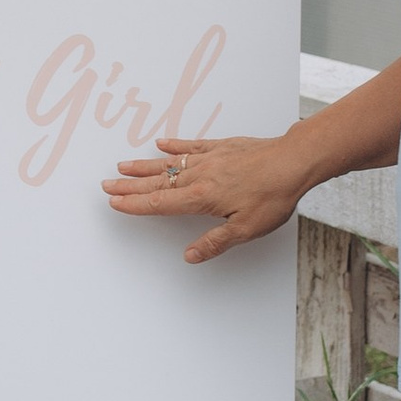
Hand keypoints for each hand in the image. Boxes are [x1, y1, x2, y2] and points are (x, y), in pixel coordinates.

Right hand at [101, 130, 307, 264]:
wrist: (293, 161)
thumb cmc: (273, 195)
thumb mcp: (246, 228)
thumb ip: (215, 242)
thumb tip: (189, 257)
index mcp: (202, 196)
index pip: (160, 203)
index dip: (135, 205)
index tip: (114, 203)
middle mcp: (200, 175)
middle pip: (157, 183)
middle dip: (130, 185)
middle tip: (106, 185)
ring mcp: (210, 158)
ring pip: (169, 163)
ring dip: (144, 166)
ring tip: (123, 166)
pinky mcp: (222, 146)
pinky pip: (191, 144)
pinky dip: (174, 144)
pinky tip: (161, 144)